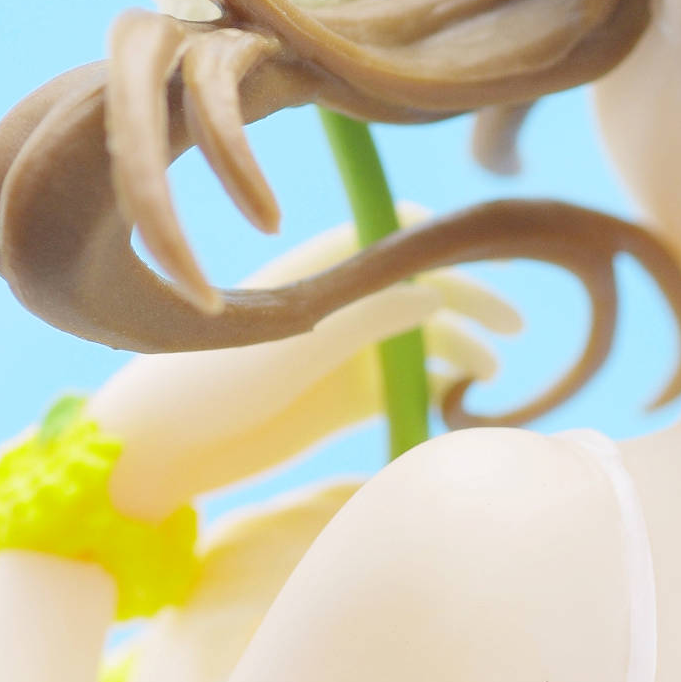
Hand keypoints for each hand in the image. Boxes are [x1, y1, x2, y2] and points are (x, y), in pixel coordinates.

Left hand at [95, 224, 521, 518]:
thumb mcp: (299, 340)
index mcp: (322, 266)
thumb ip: (367, 315)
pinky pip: (408, 386)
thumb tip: (434, 297)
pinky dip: (438, 390)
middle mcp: (340, 302)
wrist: (165, 449)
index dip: (445, 242)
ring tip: (488, 374)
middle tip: (515, 324)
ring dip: (459, 350)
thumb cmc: (214, 381)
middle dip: (469, 299)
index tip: (492, 257)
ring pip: (422, 340)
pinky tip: (458, 404)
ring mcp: (344, 352)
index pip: (397, 233)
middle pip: (422, 287)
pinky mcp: (343, 401)